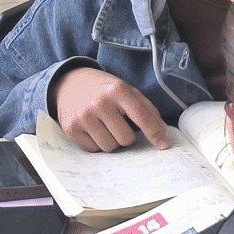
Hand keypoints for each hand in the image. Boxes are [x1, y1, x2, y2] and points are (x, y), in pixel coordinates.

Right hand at [50, 67, 170, 151]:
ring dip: (112, 141)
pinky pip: (93, 150)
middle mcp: (100, 103)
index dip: (154, 133)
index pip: (142, 116)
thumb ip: (146, 109)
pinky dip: (97, 143)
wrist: (70, 83)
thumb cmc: (104, 89)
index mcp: (118, 90)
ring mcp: (83, 117)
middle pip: (126, 138)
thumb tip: (162, 132)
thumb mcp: (127, 90)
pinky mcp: (70, 129)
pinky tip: (93, 129)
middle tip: (120, 124)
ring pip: (110, 147)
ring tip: (106, 126)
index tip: (163, 145)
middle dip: (128, 135)